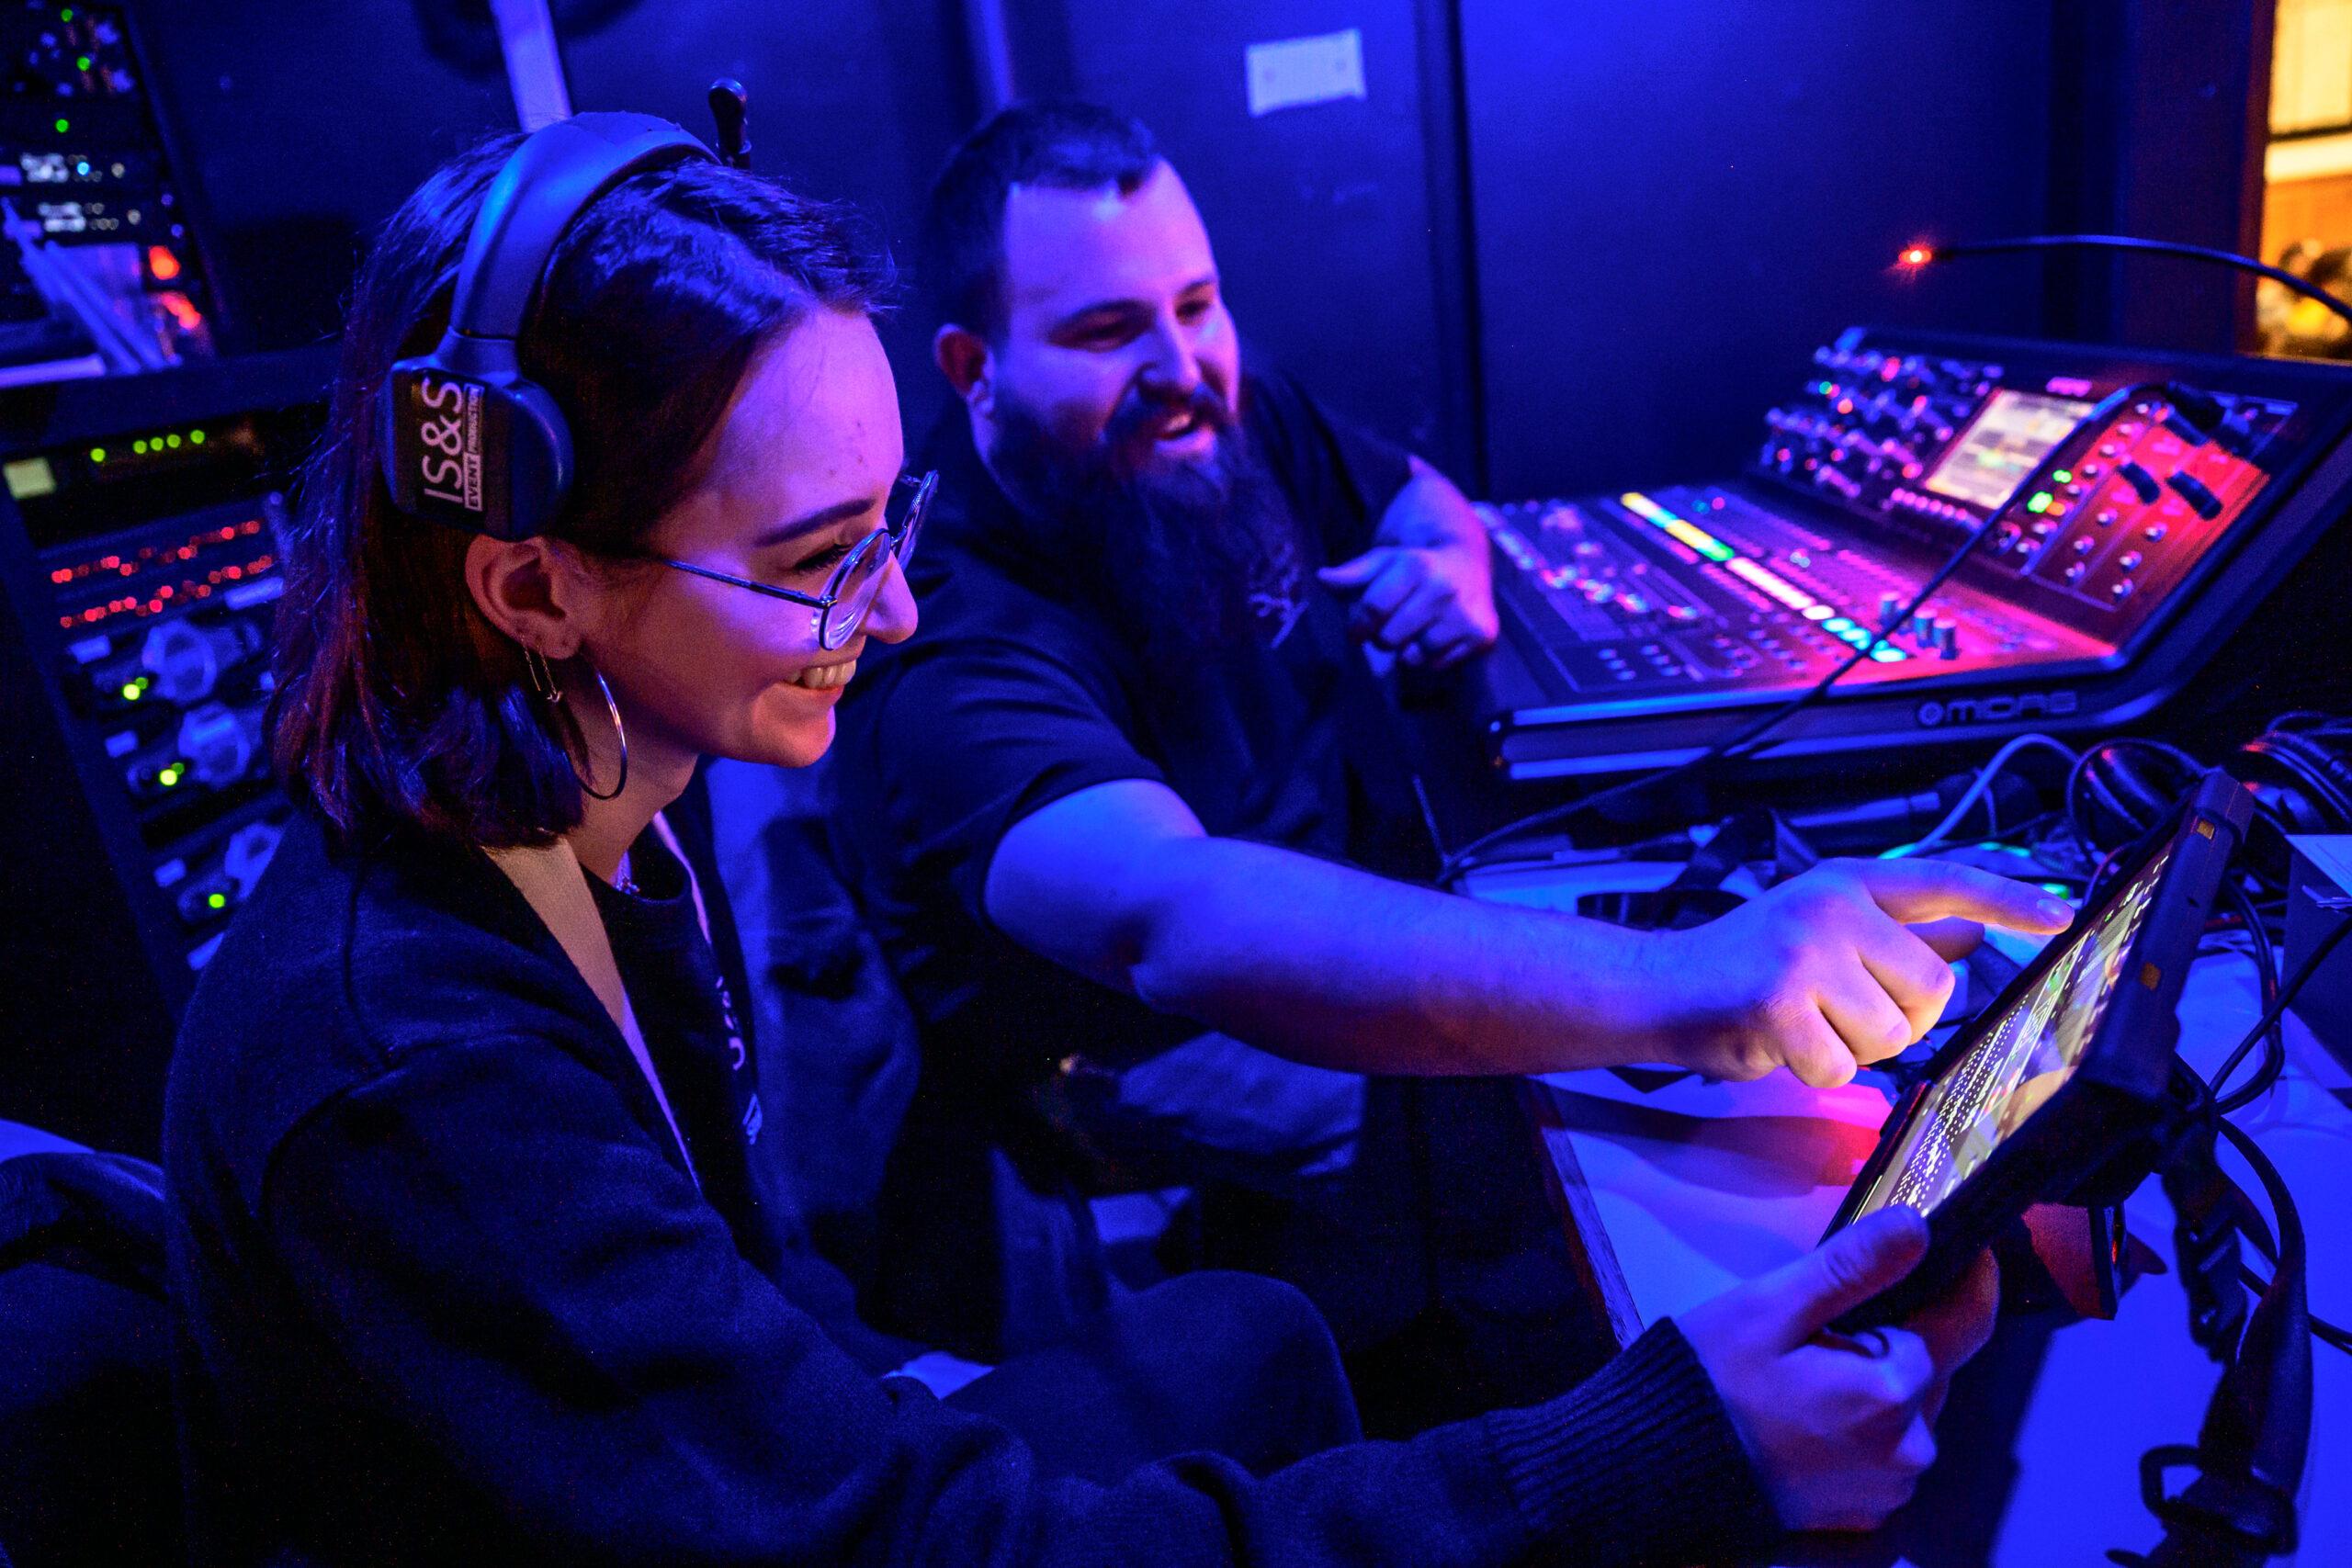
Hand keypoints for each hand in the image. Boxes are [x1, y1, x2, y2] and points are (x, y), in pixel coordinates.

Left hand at [1316, 460, 1496, 669]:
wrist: (1466, 558)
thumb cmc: (1415, 564)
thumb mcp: (1382, 561)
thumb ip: (1352, 573)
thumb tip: (1322, 578)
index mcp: (1416, 565)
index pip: (1371, 611)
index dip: (1357, 625)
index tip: (1357, 630)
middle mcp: (1444, 588)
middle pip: (1389, 638)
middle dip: (1382, 636)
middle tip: (1392, 625)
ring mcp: (1465, 614)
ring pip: (1413, 657)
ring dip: (1406, 650)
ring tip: (1415, 629)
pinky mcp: (1482, 635)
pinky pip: (1437, 665)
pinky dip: (1430, 657)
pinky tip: (1436, 635)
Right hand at [1658, 858, 2074, 1086]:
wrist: (1661, 987)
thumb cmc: (1743, 962)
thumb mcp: (1826, 930)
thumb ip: (1898, 933)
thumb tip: (1967, 933)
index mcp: (1849, 884)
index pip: (1945, 880)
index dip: (2007, 899)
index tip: (2061, 915)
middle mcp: (1832, 906)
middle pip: (1932, 989)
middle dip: (1897, 1018)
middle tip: (1840, 1010)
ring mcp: (1805, 950)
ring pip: (1892, 1033)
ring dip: (1854, 1049)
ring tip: (1808, 1024)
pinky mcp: (1780, 999)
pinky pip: (1842, 1064)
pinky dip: (1816, 1070)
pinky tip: (1782, 1042)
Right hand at [1679, 1208, 1999, 1532]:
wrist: (1660, 1471)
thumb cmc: (1712, 1380)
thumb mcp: (1771, 1308)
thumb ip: (1851, 1268)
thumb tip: (1918, 1227)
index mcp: (1892, 1392)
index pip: (1964, 1322)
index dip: (1969, 1277)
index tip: (1964, 1243)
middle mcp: (1910, 1449)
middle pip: (1932, 1367)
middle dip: (1897, 1335)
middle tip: (1827, 1321)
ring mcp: (1890, 1486)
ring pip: (1911, 1408)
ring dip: (1881, 1379)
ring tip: (1811, 1368)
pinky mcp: (1868, 1510)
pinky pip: (1889, 1447)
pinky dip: (1866, 1421)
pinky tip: (1813, 1411)